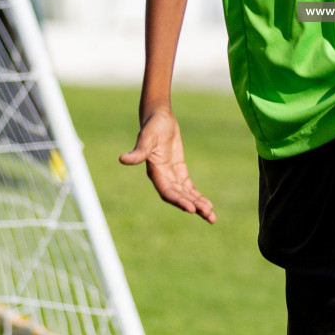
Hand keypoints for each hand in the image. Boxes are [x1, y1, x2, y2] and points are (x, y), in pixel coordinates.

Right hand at [119, 105, 216, 222]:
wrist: (158, 117)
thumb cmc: (152, 126)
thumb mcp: (146, 138)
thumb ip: (138, 152)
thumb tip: (122, 159)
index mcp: (155, 173)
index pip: (167, 192)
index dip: (179, 201)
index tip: (192, 209)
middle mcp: (162, 178)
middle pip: (179, 197)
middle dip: (193, 206)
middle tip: (209, 216)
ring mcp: (171, 175)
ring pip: (186, 194)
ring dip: (198, 205)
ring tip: (211, 217)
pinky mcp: (179, 171)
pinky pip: (188, 187)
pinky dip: (197, 196)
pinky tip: (208, 205)